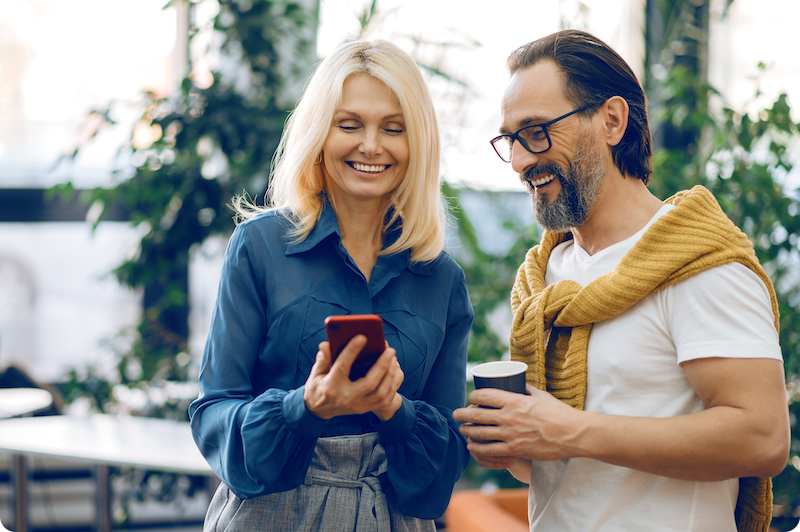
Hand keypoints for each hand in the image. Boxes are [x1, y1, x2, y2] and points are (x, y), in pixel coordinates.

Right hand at [303, 337, 403, 420]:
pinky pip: (385, 399)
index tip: (362, 336)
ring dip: (390, 374)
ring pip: (380, 393)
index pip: (343, 366)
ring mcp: (358, 406)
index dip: (352, 350)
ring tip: (393, 358)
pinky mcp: (366, 409)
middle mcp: (346, 398)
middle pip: (369, 384)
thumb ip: (323, 358)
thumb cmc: (318, 386)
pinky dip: (393, 384)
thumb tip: (326, 344)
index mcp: (331, 386)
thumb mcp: (316, 372)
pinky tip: (395, 371)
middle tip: (390, 350)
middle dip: (382, 365)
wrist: (319, 410)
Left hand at [453, 384, 584, 462]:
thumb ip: (527, 390)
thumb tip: (518, 383)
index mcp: (514, 401)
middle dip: (462, 414)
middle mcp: (509, 417)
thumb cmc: (559, 413)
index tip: (470, 398)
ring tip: (462, 429)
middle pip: (477, 415)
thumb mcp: (541, 395)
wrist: (572, 434)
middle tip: (455, 415)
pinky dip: (477, 448)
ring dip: (467, 431)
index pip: (484, 396)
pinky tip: (472, 446)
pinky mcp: (515, 449)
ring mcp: (510, 434)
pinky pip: (490, 450)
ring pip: (480, 433)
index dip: (472, 397)